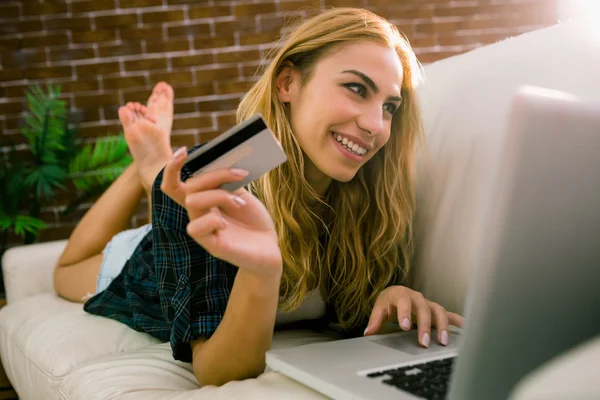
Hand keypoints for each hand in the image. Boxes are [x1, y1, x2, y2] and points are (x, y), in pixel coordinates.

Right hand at [160, 147, 281, 277]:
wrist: (270, 247)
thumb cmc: (255, 220)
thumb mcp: (241, 193)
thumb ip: (228, 180)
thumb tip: (221, 159)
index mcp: (203, 200)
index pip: (175, 184)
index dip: (172, 167)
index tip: (183, 151)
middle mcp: (199, 213)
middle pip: (189, 187)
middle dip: (215, 174)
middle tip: (241, 174)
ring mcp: (203, 229)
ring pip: (193, 202)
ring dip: (219, 195)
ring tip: (240, 202)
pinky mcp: (210, 244)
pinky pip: (196, 228)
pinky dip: (212, 220)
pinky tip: (226, 224)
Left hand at [364, 285, 463, 347]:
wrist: (396, 294)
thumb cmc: (388, 302)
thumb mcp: (380, 308)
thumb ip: (375, 320)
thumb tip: (369, 332)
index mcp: (401, 294)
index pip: (404, 301)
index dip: (405, 313)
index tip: (405, 326)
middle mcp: (417, 297)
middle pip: (423, 308)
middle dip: (425, 325)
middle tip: (424, 342)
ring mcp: (428, 303)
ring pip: (438, 311)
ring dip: (442, 326)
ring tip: (443, 342)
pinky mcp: (435, 310)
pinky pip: (448, 315)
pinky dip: (457, 321)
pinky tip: (466, 328)